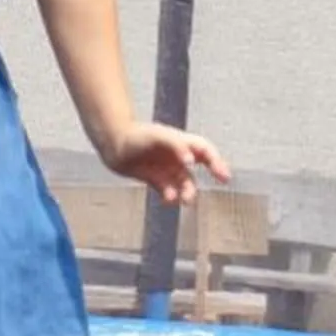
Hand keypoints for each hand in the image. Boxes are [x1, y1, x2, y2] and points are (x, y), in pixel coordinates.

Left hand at [101, 121, 231, 203]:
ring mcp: (167, 168)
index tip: (223, 177)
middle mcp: (177, 156)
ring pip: (185, 183)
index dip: (216, 162)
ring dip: (187, 192)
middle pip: (201, 166)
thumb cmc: (135, 136)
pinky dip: (171, 197)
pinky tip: (168, 199)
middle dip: (210, 177)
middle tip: (213, 188)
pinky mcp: (156, 180)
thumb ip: (176, 146)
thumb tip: (190, 162)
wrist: (112, 144)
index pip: (205, 150)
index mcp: (181, 142)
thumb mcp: (157, 136)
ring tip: (185, 200)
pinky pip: (169, 191)